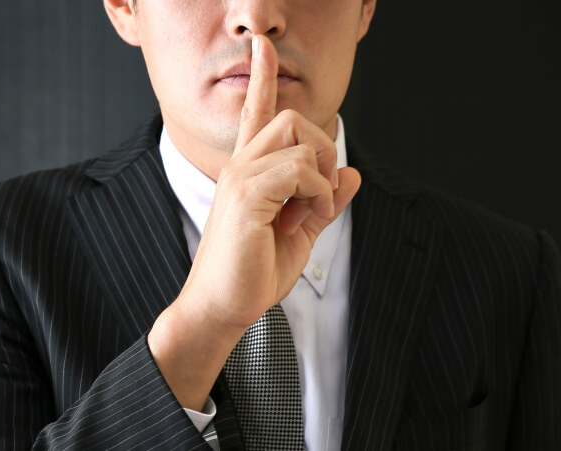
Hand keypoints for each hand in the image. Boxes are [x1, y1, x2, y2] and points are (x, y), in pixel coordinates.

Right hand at [184, 35, 360, 328]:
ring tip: (312, 215)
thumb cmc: (253, 271)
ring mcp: (240, 177)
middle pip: (292, 119)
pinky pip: (300, 170)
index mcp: (248, 171)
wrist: (223, 307)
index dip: (262, 77)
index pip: (254, 113)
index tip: (262, 46)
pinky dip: (318, 194)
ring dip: (322, 178)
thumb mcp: (299, 232)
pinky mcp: (247, 195)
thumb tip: (352, 174)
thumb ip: (323, 201)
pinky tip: (309, 219)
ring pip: (300, 140)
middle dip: (322, 148)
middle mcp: (240, 166)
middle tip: (322, 193)